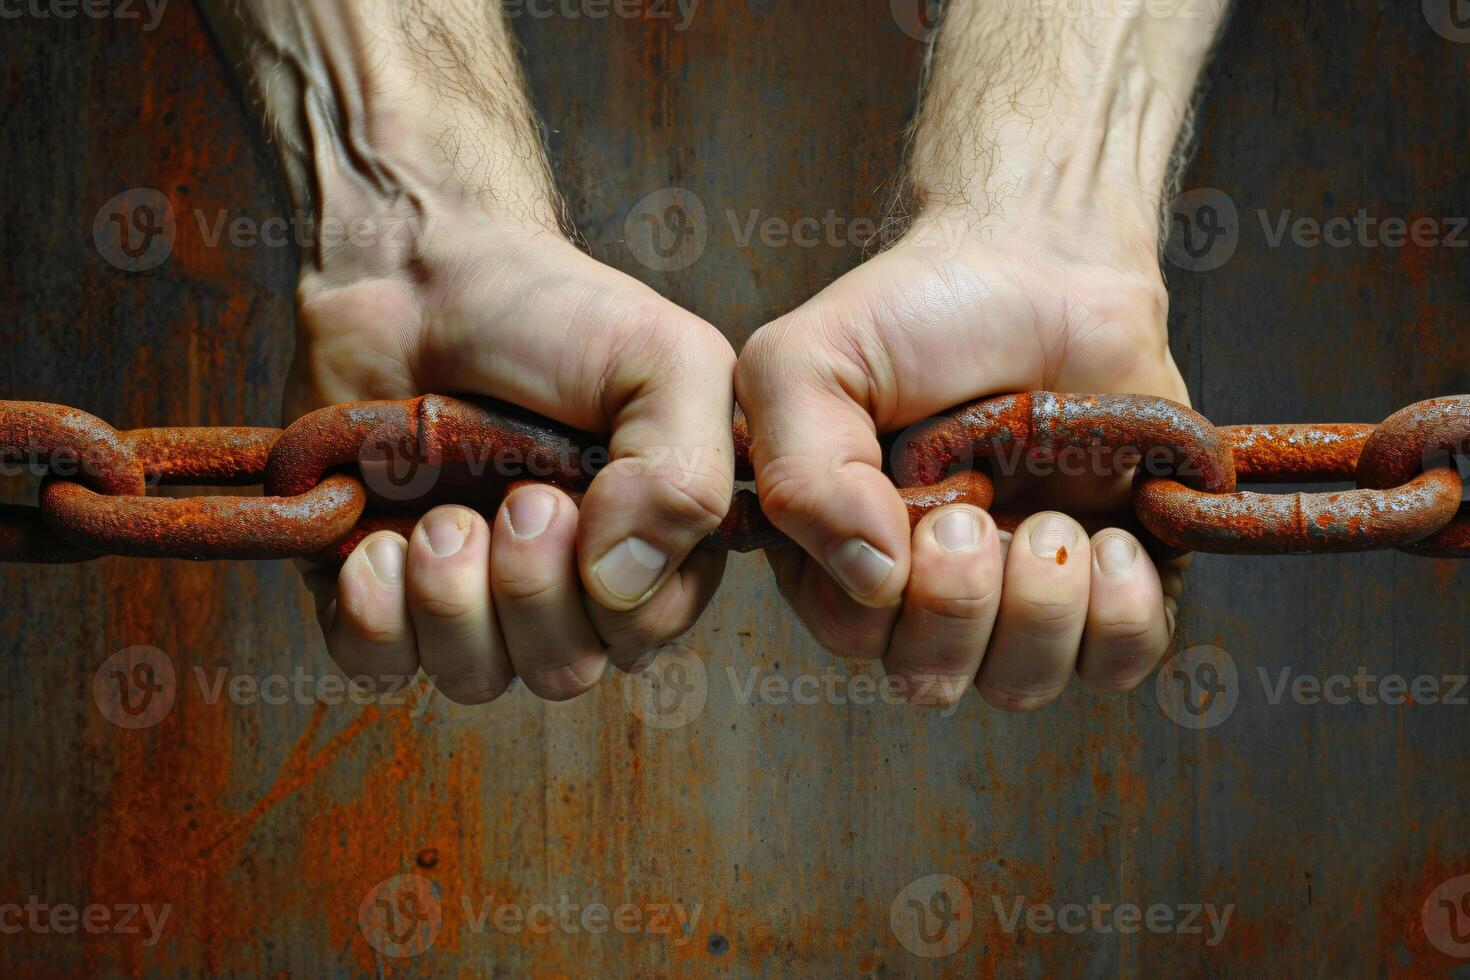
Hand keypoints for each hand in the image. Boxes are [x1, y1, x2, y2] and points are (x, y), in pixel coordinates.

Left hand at [293, 215, 734, 704]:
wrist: (415, 272)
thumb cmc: (549, 312)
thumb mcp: (667, 361)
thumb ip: (688, 475)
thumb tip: (623, 586)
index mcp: (644, 540)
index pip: (646, 632)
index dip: (611, 596)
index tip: (569, 497)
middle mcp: (561, 582)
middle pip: (564, 670)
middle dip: (529, 591)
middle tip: (509, 498)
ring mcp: (466, 594)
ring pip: (475, 677)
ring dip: (452, 600)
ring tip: (439, 514)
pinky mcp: (378, 592)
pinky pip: (378, 666)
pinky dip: (374, 618)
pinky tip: (374, 545)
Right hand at [735, 0, 1220, 709]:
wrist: (1047, 265)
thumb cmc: (919, 309)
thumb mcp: (809, 361)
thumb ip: (797, 467)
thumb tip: (868, 577)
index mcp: (844, 547)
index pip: (850, 633)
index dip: (885, 599)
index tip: (920, 510)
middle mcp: (928, 586)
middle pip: (932, 676)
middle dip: (961, 607)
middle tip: (978, 512)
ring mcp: (1023, 592)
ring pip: (1023, 683)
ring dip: (1042, 611)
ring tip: (1055, 522)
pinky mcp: (1112, 584)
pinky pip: (1120, 663)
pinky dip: (1120, 617)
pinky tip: (1116, 540)